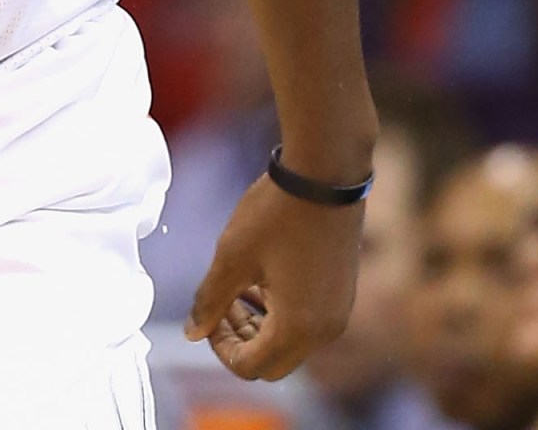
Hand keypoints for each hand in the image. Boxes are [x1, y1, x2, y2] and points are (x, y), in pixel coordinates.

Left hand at [184, 173, 361, 380]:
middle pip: (274, 363)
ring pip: (292, 343)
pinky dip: (283, 313)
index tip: (208, 316)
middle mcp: (325, 330)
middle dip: (242, 343)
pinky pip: (310, 322)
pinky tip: (265, 278)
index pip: (250, 366)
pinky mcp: (344, 291)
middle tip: (222, 308)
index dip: (220, 349)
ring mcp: (339, 310)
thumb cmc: (278, 212)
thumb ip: (209, 301)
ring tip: (239, 291)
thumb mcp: (232, 257)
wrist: (327, 171)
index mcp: (298, 328)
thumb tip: (193, 332)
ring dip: (262, 328)